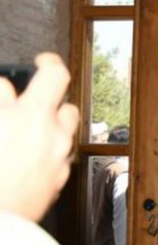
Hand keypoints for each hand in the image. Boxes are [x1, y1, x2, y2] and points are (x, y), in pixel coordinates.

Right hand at [0, 54, 78, 221]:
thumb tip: (4, 91)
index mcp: (32, 117)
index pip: (54, 74)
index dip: (48, 62)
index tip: (41, 61)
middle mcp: (53, 137)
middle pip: (65, 104)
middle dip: (48, 100)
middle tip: (25, 103)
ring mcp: (58, 161)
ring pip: (65, 133)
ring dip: (50, 126)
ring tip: (26, 130)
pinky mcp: (58, 183)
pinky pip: (60, 158)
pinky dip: (47, 152)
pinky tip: (27, 158)